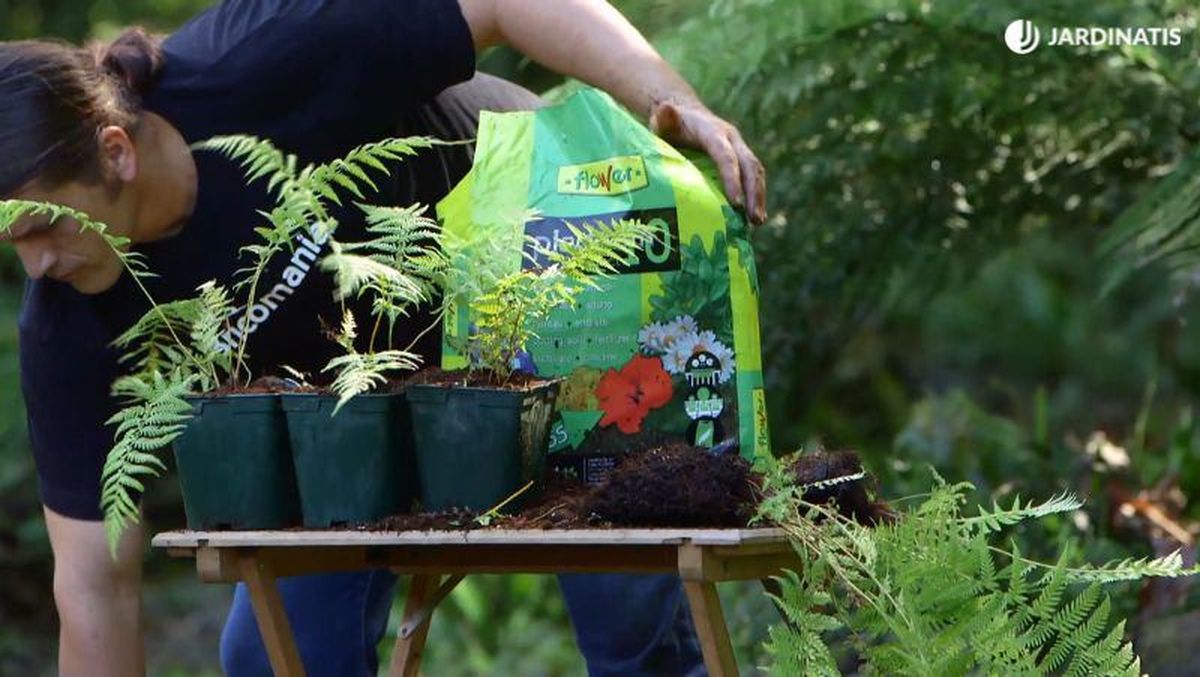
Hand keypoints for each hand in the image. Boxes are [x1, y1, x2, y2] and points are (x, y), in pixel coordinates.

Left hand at [650, 99, 766, 224]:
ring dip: (758, 197)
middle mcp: (732, 140)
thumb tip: (665, 109)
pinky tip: (752, 220)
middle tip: (754, 219)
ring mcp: (739, 150)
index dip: (732, 179)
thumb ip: (663, 120)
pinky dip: (755, 197)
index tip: (735, 203)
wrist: (685, 116)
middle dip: (754, 192)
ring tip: (757, 223)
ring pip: (755, 173)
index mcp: (713, 132)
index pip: (726, 156)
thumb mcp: (662, 122)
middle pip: (750, 165)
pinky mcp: (740, 161)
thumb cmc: (669, 125)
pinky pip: (752, 178)